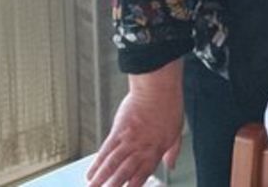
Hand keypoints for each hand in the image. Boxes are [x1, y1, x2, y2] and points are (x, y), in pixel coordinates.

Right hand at [86, 60, 183, 186]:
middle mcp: (141, 149)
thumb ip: (173, 151)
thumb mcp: (177, 131)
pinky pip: (105, 151)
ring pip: (112, 165)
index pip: (143, 176)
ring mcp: (128, 141)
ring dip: (101, 180)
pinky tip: (91, 173)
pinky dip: (97, 164)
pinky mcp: (118, 132)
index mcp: (156, 151)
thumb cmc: (169, 107)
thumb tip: (172, 164)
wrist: (158, 89)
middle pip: (125, 174)